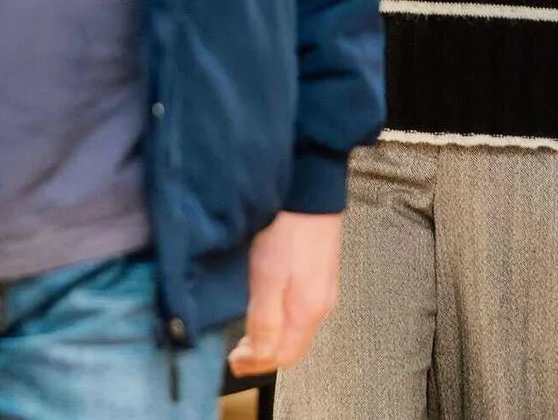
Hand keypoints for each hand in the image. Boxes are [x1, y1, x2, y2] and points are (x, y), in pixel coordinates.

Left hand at [228, 211, 342, 377]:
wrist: (309, 191)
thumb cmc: (287, 231)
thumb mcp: (268, 280)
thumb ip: (266, 321)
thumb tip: (261, 357)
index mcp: (308, 312)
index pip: (284, 356)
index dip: (257, 365)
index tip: (234, 361)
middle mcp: (321, 305)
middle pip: (292, 345)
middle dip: (264, 354)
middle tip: (237, 351)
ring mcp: (323, 288)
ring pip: (296, 328)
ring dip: (272, 337)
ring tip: (248, 331)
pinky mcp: (320, 272)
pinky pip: (300, 309)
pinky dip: (281, 318)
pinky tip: (267, 305)